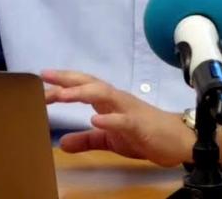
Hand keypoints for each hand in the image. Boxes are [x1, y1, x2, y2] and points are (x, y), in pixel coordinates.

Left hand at [42, 70, 194, 166]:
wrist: (179, 140)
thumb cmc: (145, 135)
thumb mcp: (110, 140)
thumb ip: (87, 140)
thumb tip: (62, 143)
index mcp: (109, 102)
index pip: (84, 85)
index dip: (64, 80)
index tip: (42, 79)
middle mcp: (117, 100)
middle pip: (90, 83)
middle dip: (67, 80)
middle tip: (45, 80)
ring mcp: (128, 110)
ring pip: (104, 94)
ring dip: (81, 93)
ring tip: (62, 95)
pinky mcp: (139, 125)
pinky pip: (123, 120)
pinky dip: (109, 119)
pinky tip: (95, 120)